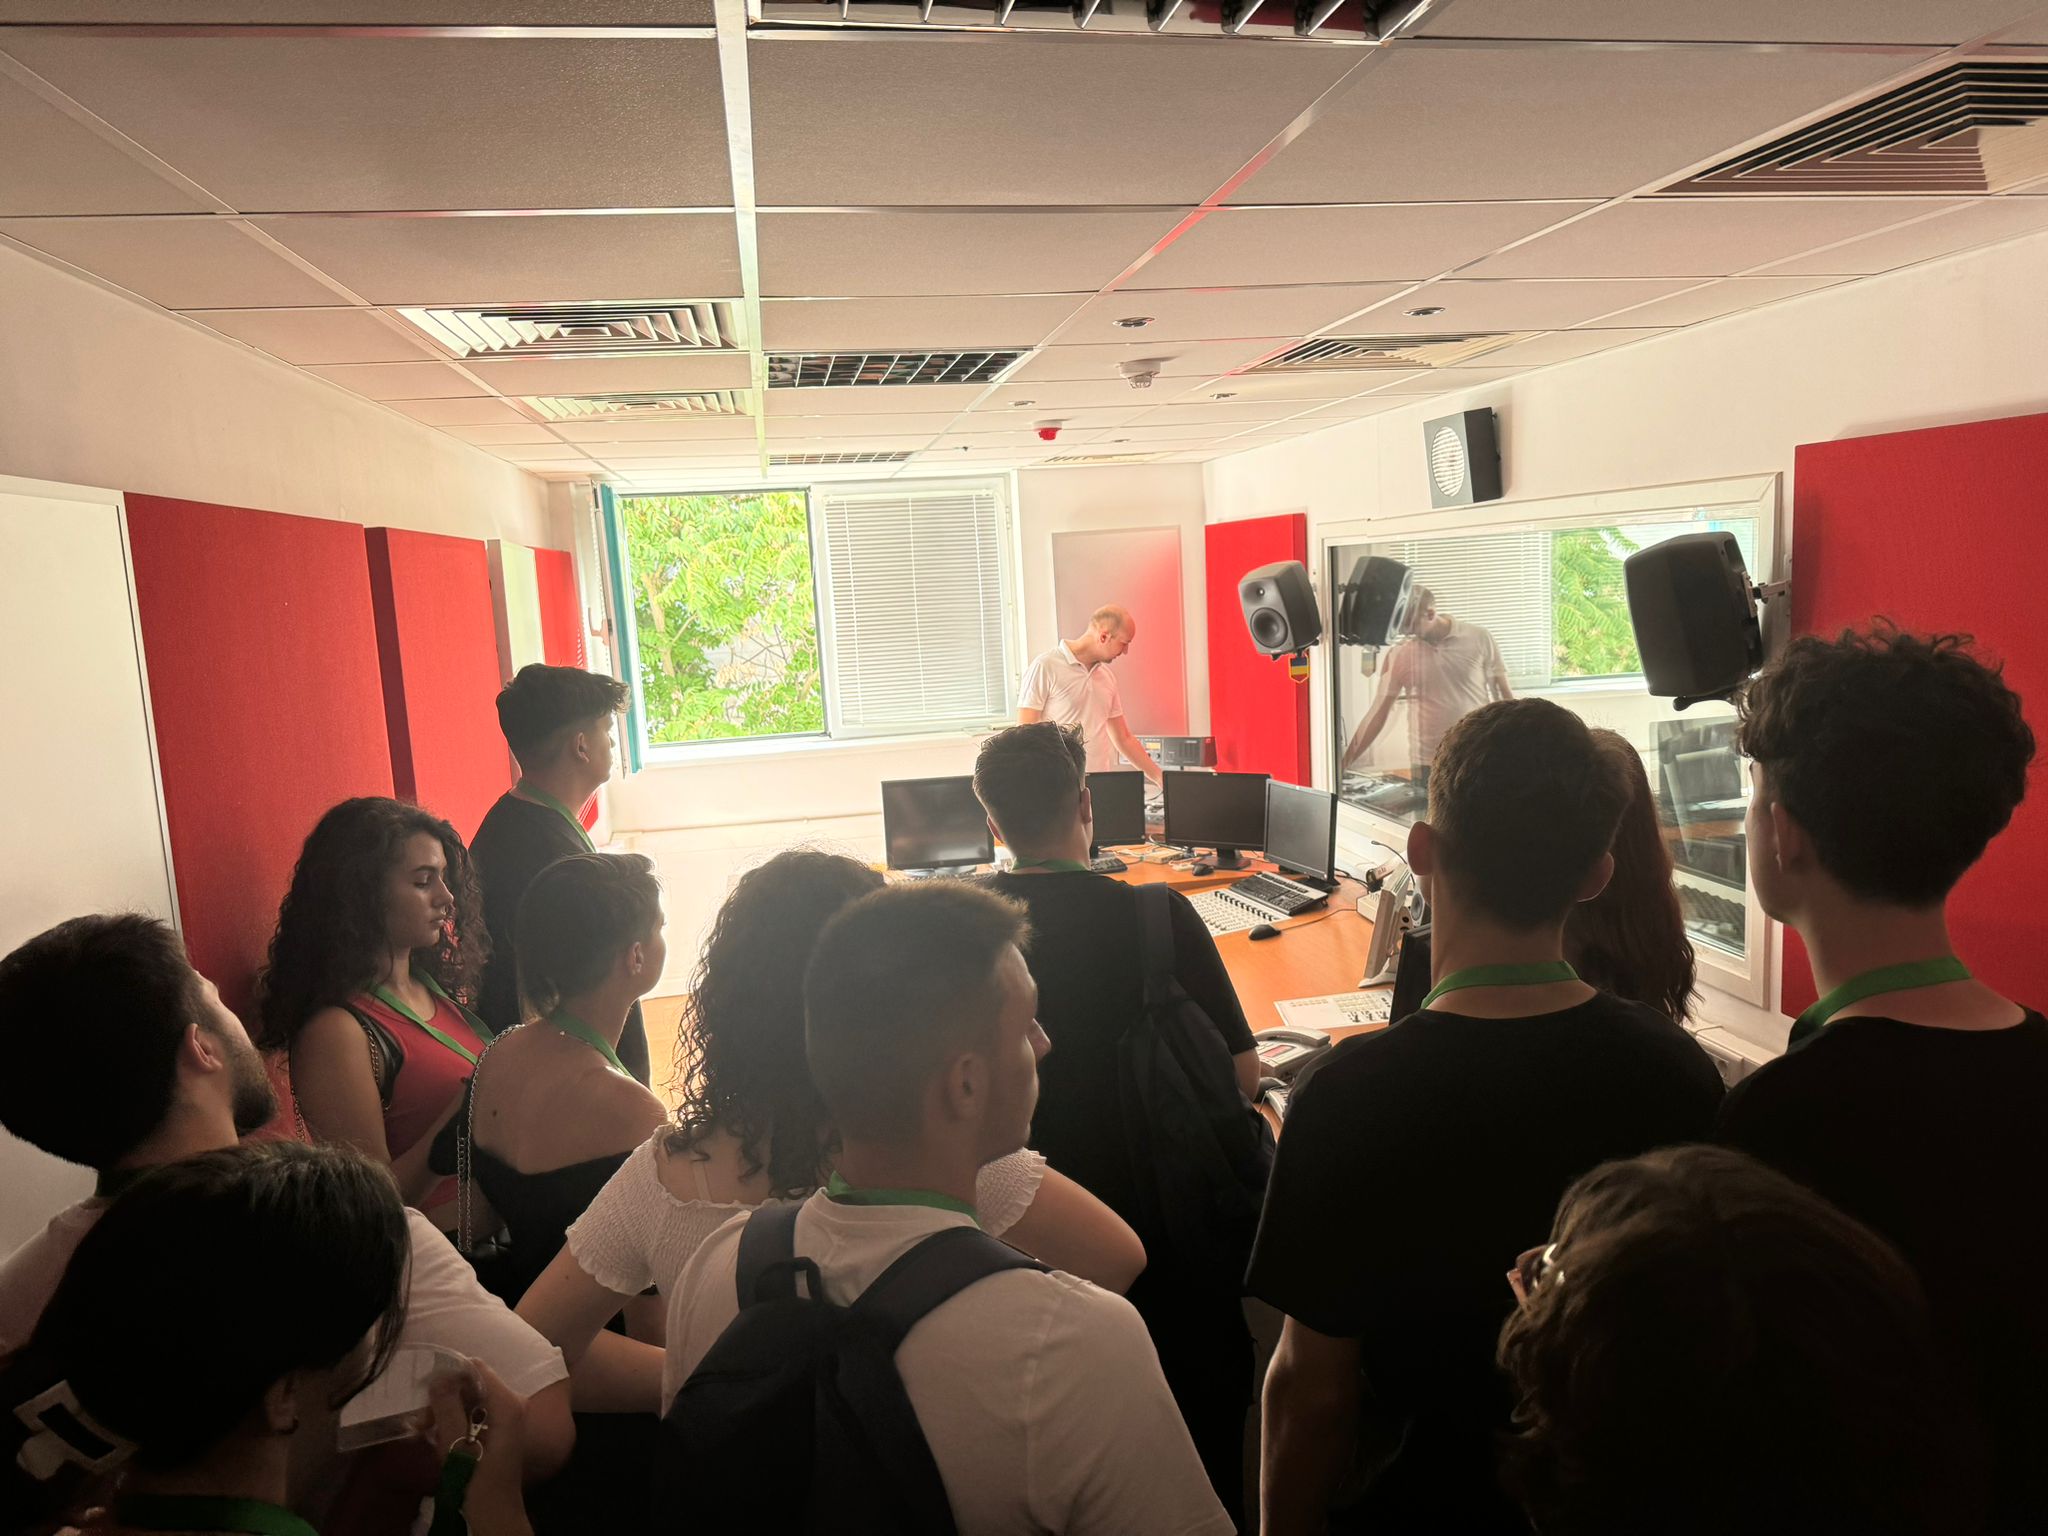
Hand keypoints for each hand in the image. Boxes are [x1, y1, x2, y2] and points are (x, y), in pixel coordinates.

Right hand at [420, 1360, 532, 1534]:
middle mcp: (511, 1404)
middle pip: (472, 1385)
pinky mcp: (498, 1430)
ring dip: (445, 1413)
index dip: (449, 1376)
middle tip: (421, 1422)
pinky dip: (454, 1423)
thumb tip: (438, 1376)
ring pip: (469, 1401)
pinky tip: (437, 1439)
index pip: (476, 1369)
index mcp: (507, 1403)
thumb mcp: (455, 1445)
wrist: (493, 1514)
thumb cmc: (476, 1482)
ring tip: (424, 1432)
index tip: (426, 1393)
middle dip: (444, 1399)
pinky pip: (473, 1415)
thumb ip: (448, 1409)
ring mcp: (506, 1417)